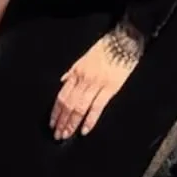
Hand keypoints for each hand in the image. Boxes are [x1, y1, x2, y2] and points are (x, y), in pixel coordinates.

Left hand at [51, 24, 143, 140]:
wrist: (123, 42)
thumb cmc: (104, 49)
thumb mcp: (83, 58)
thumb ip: (72, 72)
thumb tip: (62, 81)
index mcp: (76, 73)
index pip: (62, 96)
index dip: (56, 111)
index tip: (52, 124)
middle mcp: (83, 80)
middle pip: (68, 104)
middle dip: (62, 121)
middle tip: (58, 135)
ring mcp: (96, 85)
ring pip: (80, 107)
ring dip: (72, 123)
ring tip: (67, 135)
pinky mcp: (110, 89)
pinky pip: (97, 107)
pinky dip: (90, 120)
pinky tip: (84, 130)